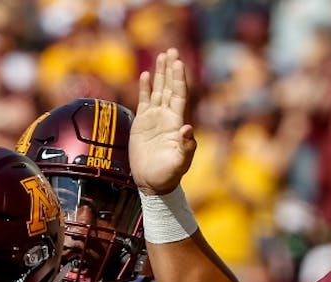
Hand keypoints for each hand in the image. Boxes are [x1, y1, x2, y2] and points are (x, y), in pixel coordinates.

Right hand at [130, 48, 196, 194]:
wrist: (153, 183)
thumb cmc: (168, 175)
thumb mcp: (179, 163)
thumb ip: (186, 147)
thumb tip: (188, 129)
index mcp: (177, 123)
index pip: (179, 95)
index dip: (179, 79)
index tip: (178, 62)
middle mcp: (167, 117)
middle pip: (170, 87)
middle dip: (171, 69)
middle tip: (172, 50)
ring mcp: (155, 119)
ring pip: (158, 90)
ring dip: (160, 73)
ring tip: (162, 55)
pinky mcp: (142, 123)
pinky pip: (144, 101)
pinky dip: (145, 87)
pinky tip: (146, 74)